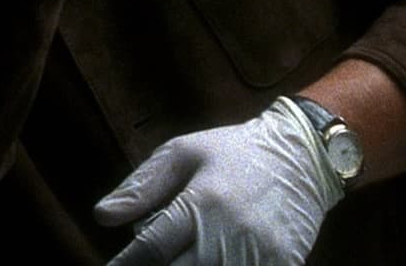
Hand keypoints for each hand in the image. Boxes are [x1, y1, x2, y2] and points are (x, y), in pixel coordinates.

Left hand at [94, 99, 344, 265]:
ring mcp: (259, 257)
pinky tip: (208, 258)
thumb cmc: (234, 152)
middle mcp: (231, 235)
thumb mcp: (183, 153)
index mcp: (202, 203)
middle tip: (146, 263)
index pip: (152, 248)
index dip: (126, 264)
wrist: (303, 157)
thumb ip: (142, 186)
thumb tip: (102, 216)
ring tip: (178, 256)